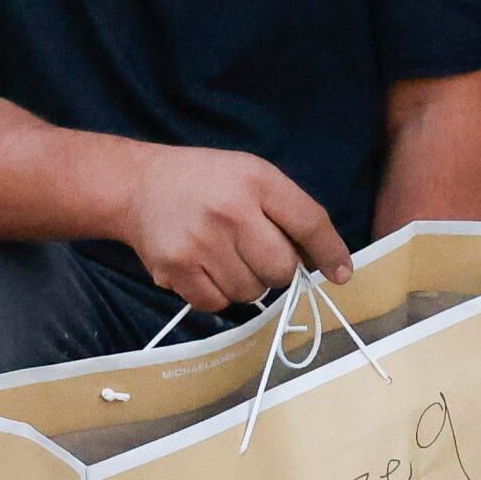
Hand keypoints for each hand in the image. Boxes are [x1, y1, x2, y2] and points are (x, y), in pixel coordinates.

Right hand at [109, 145, 353, 311]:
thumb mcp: (253, 176)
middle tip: (260, 254)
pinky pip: (218, 303)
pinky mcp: (175, 269)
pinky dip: (220, 294)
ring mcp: (200, 243)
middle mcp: (230, 211)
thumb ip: (290, 212)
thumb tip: (326, 262)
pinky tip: (208, 269)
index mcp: (256, 180)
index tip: (342, 274)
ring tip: (229, 257)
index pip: (309, 222)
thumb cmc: (207, 182)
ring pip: (251, 291)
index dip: (331, 252)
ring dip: (249, 282)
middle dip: (280, 269)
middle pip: (282, 268)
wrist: (138, 186)